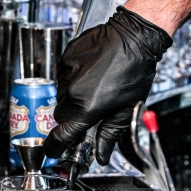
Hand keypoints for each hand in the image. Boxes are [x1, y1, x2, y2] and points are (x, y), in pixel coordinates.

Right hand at [44, 6, 171, 164]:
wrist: (134, 36)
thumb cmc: (136, 70)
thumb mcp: (127, 110)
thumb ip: (109, 135)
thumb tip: (101, 155)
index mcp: (87, 109)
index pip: (60, 137)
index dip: (55, 148)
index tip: (55, 151)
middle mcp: (72, 92)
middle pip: (60, 117)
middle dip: (71, 120)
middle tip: (89, 115)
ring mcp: (66, 74)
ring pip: (61, 96)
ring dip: (73, 98)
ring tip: (95, 89)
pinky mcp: (66, 58)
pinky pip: (63, 77)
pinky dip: (73, 80)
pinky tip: (91, 73)